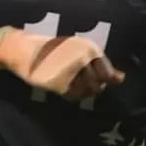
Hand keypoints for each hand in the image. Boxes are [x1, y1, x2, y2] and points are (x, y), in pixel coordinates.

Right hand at [0, 27, 124, 100]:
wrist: (24, 49)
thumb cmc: (52, 49)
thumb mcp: (77, 51)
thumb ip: (100, 65)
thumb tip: (121, 79)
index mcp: (90, 48)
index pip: (107, 73)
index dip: (102, 79)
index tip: (92, 78)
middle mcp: (84, 59)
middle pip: (98, 85)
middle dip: (91, 86)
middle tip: (76, 80)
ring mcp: (73, 71)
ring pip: (87, 92)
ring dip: (80, 91)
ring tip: (68, 82)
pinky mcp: (61, 83)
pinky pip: (72, 96)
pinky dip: (69, 94)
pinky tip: (61, 85)